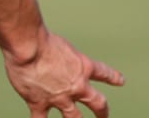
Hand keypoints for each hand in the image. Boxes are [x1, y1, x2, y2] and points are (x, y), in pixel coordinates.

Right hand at [3, 27, 124, 116]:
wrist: (28, 47)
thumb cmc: (41, 38)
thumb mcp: (62, 44)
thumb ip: (62, 55)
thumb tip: (53, 54)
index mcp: (83, 67)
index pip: (103, 73)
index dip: (113, 78)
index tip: (120, 81)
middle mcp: (76, 86)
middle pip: (97, 103)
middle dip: (102, 112)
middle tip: (104, 115)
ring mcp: (59, 98)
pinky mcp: (39, 103)